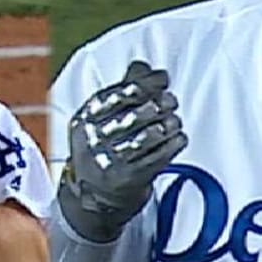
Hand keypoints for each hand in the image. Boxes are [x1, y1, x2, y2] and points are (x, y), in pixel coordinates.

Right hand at [58, 60, 187, 241]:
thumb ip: (121, 90)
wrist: (92, 196)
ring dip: (167, 125)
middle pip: (133, 114)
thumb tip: (142, 65)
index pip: (117, 94)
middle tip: (171, 101)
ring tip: (175, 121)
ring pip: (146, 136)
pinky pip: (156, 157)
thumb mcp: (101, 119)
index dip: (144, 83)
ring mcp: (108, 161)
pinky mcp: (126, 179)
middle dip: (159, 104)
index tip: (162, 78)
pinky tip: (178, 138)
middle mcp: (92, 139)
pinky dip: (172, 145)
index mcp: (83, 119)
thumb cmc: (102, 148)